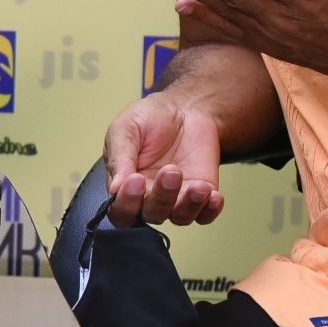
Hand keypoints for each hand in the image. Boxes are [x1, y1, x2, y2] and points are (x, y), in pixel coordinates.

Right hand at [104, 95, 224, 227]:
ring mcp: (176, 198)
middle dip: (161, 197)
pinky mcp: (200, 195)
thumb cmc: (149, 119)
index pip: (121, 210)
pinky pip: (205, 214)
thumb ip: (119, 157)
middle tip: (170, 171)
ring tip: (197, 186)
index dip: (126, 203)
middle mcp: (149, 197)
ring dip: (188, 205)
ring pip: (179, 217)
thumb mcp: (125, 129)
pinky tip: (213, 195)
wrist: (184, 109)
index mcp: (124, 185)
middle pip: (151, 214)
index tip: (135, 181)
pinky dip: (210, 210)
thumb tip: (114, 190)